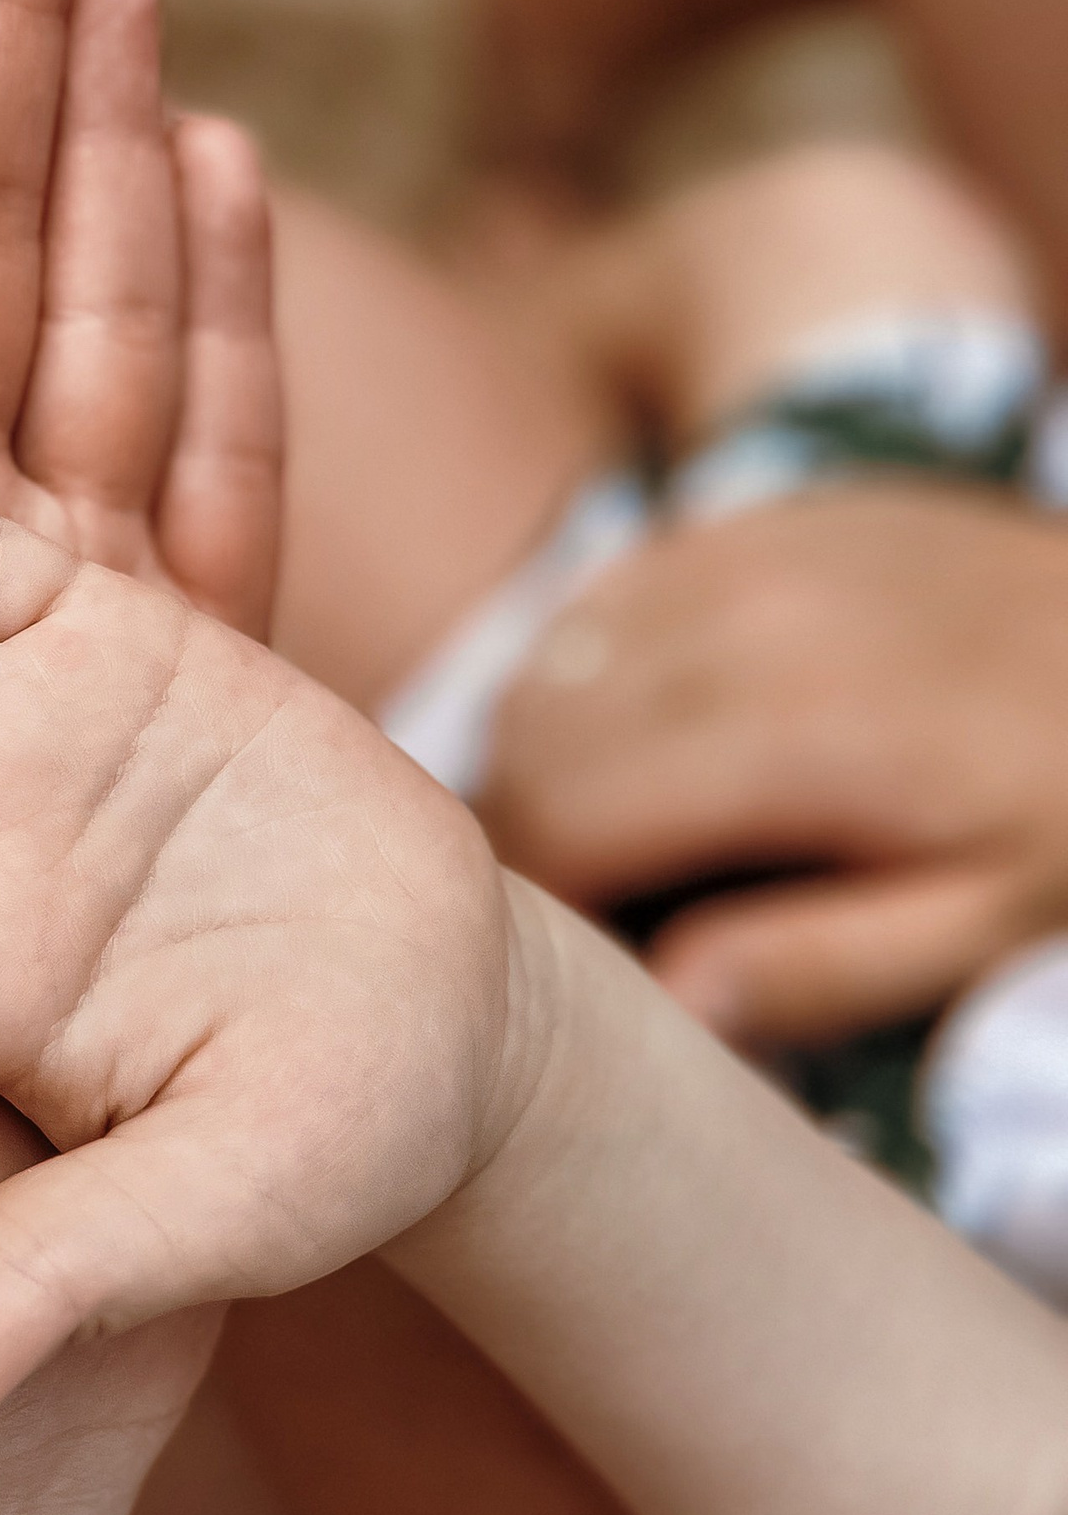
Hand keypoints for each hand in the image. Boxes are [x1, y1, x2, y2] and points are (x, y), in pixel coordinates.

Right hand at [483, 486, 1067, 1044]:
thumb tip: (668, 997)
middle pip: (526, 739)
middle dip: (529, 835)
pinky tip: (650, 736)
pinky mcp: (746, 517)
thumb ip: (824, 966)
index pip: (560, 817)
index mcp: (791, 735)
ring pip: (543, 665)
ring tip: (618, 833)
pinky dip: (583, 677)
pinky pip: (597, 601)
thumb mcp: (988, 921)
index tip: (584, 960)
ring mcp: (736, 550)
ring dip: (544, 756)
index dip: (541, 902)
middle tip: (592, 909)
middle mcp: (739, 619)